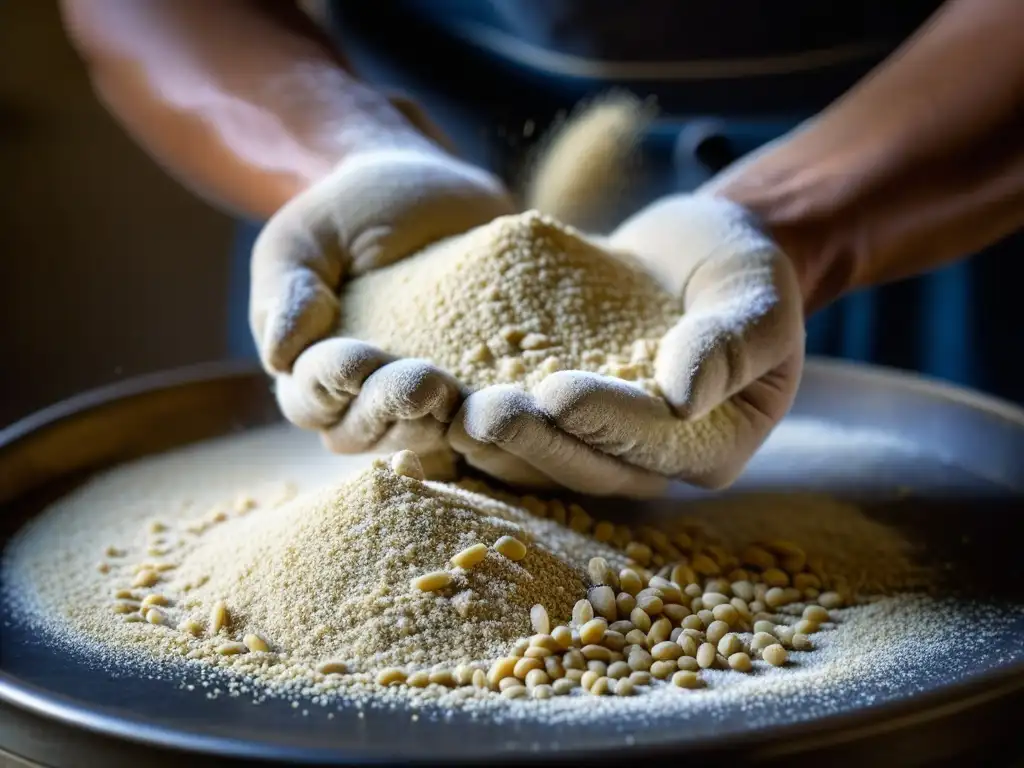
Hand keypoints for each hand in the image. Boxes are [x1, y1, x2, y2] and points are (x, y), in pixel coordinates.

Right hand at [251, 139, 515, 452]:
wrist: (427, 191)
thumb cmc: (351, 212)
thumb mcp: (305, 237)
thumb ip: (287, 289)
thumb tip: (277, 353)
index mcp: (311, 374)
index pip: (312, 397)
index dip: (332, 382)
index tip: (356, 357)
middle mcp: (364, 403)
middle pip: (367, 430)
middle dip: (391, 408)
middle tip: (422, 382)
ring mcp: (426, 404)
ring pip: (425, 435)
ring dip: (442, 421)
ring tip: (465, 393)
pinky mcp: (479, 391)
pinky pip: (485, 419)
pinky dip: (498, 417)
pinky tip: (520, 400)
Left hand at [449, 194, 804, 496]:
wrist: (694, 257)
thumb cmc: (740, 273)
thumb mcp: (757, 295)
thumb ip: (734, 343)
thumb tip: (688, 396)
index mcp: (711, 445)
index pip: (657, 443)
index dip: (608, 422)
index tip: (559, 391)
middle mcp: (651, 461)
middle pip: (591, 465)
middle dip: (536, 442)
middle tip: (484, 414)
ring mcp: (600, 445)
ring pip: (546, 459)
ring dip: (498, 442)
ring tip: (452, 411)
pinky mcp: (560, 421)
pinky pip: (521, 428)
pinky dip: (479, 419)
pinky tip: (435, 402)